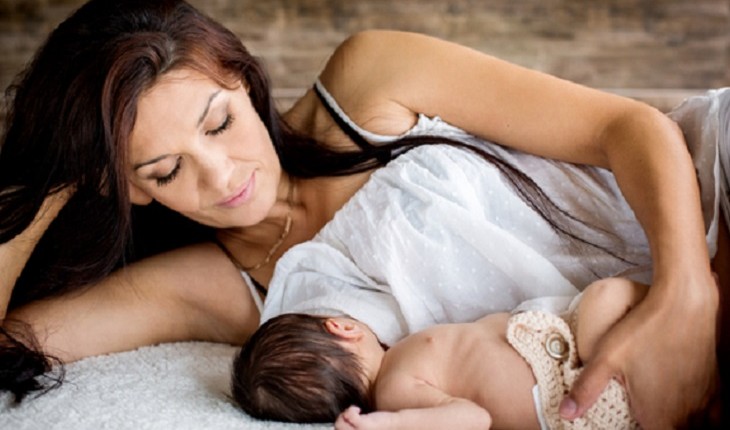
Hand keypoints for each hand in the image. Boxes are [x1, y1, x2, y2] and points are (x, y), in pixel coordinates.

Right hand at [335, 406, 396, 429]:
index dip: (339, 425)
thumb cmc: (379, 427)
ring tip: (354, 412)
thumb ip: (353, 426)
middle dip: (340, 418)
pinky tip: (358, 409)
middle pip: (336, 428)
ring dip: (344, 415)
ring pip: (339, 424)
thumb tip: (341, 419)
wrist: (396, 425)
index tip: (346, 420)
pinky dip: (351, 410)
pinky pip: (349, 416)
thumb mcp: (362, 427)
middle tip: (349, 415)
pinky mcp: (363, 426)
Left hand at [561, 277, 717, 428]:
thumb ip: (585, 389)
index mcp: (659, 415)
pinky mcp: (715, 389)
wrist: (686, 303)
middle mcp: (686, 414)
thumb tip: (564, 413)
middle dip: (658, 428)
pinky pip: (714, 416)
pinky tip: (687, 409)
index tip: (633, 424)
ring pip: (694, 427)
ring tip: (660, 416)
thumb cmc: (643, 328)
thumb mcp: (606, 357)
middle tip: (642, 419)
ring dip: (677, 424)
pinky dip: (702, 418)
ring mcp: (704, 402)